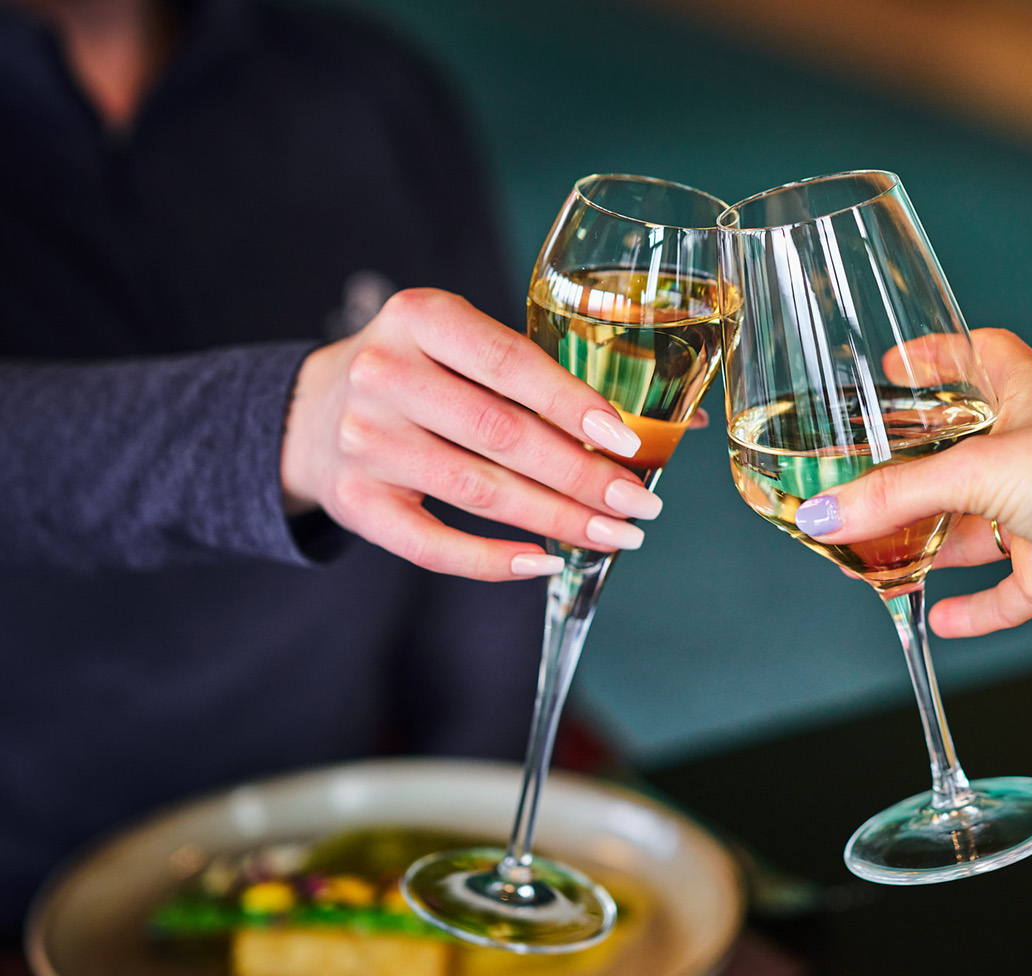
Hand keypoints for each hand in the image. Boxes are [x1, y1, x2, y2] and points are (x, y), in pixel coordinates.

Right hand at [281, 288, 665, 579]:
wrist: (315, 412)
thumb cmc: (425, 375)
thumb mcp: (468, 347)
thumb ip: (554, 378)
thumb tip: (675, 425)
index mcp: (421, 316)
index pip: (510, 362)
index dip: (573, 404)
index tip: (628, 441)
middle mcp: (384, 372)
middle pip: (501, 434)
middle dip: (581, 476)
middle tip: (639, 505)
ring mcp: (363, 440)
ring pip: (477, 492)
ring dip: (555, 520)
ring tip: (613, 536)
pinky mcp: (354, 502)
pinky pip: (432, 545)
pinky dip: (494, 561)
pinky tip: (546, 562)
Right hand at [793, 328, 1031, 634]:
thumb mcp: (977, 469)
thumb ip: (896, 493)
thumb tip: (828, 513)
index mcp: (1030, 397)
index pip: (981, 356)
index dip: (939, 356)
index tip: (896, 366)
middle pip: (961, 452)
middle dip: (911, 468)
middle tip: (861, 476)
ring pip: (971, 526)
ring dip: (927, 542)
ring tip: (874, 551)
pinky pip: (1002, 591)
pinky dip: (970, 606)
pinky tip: (935, 614)